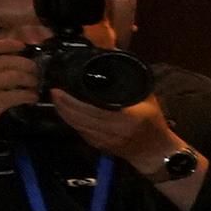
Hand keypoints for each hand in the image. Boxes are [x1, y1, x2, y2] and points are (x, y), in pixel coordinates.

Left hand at [46, 87, 179, 171]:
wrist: (155, 151)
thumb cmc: (153, 123)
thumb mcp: (148, 100)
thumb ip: (133, 83)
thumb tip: (118, 59)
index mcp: (125, 118)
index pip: (90, 110)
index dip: (70, 101)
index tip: (60, 89)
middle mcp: (111, 131)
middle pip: (77, 118)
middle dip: (62, 104)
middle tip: (54, 91)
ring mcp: (102, 140)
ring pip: (75, 125)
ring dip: (63, 112)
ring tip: (57, 99)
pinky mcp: (97, 145)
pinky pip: (79, 131)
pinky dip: (70, 120)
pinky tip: (66, 111)